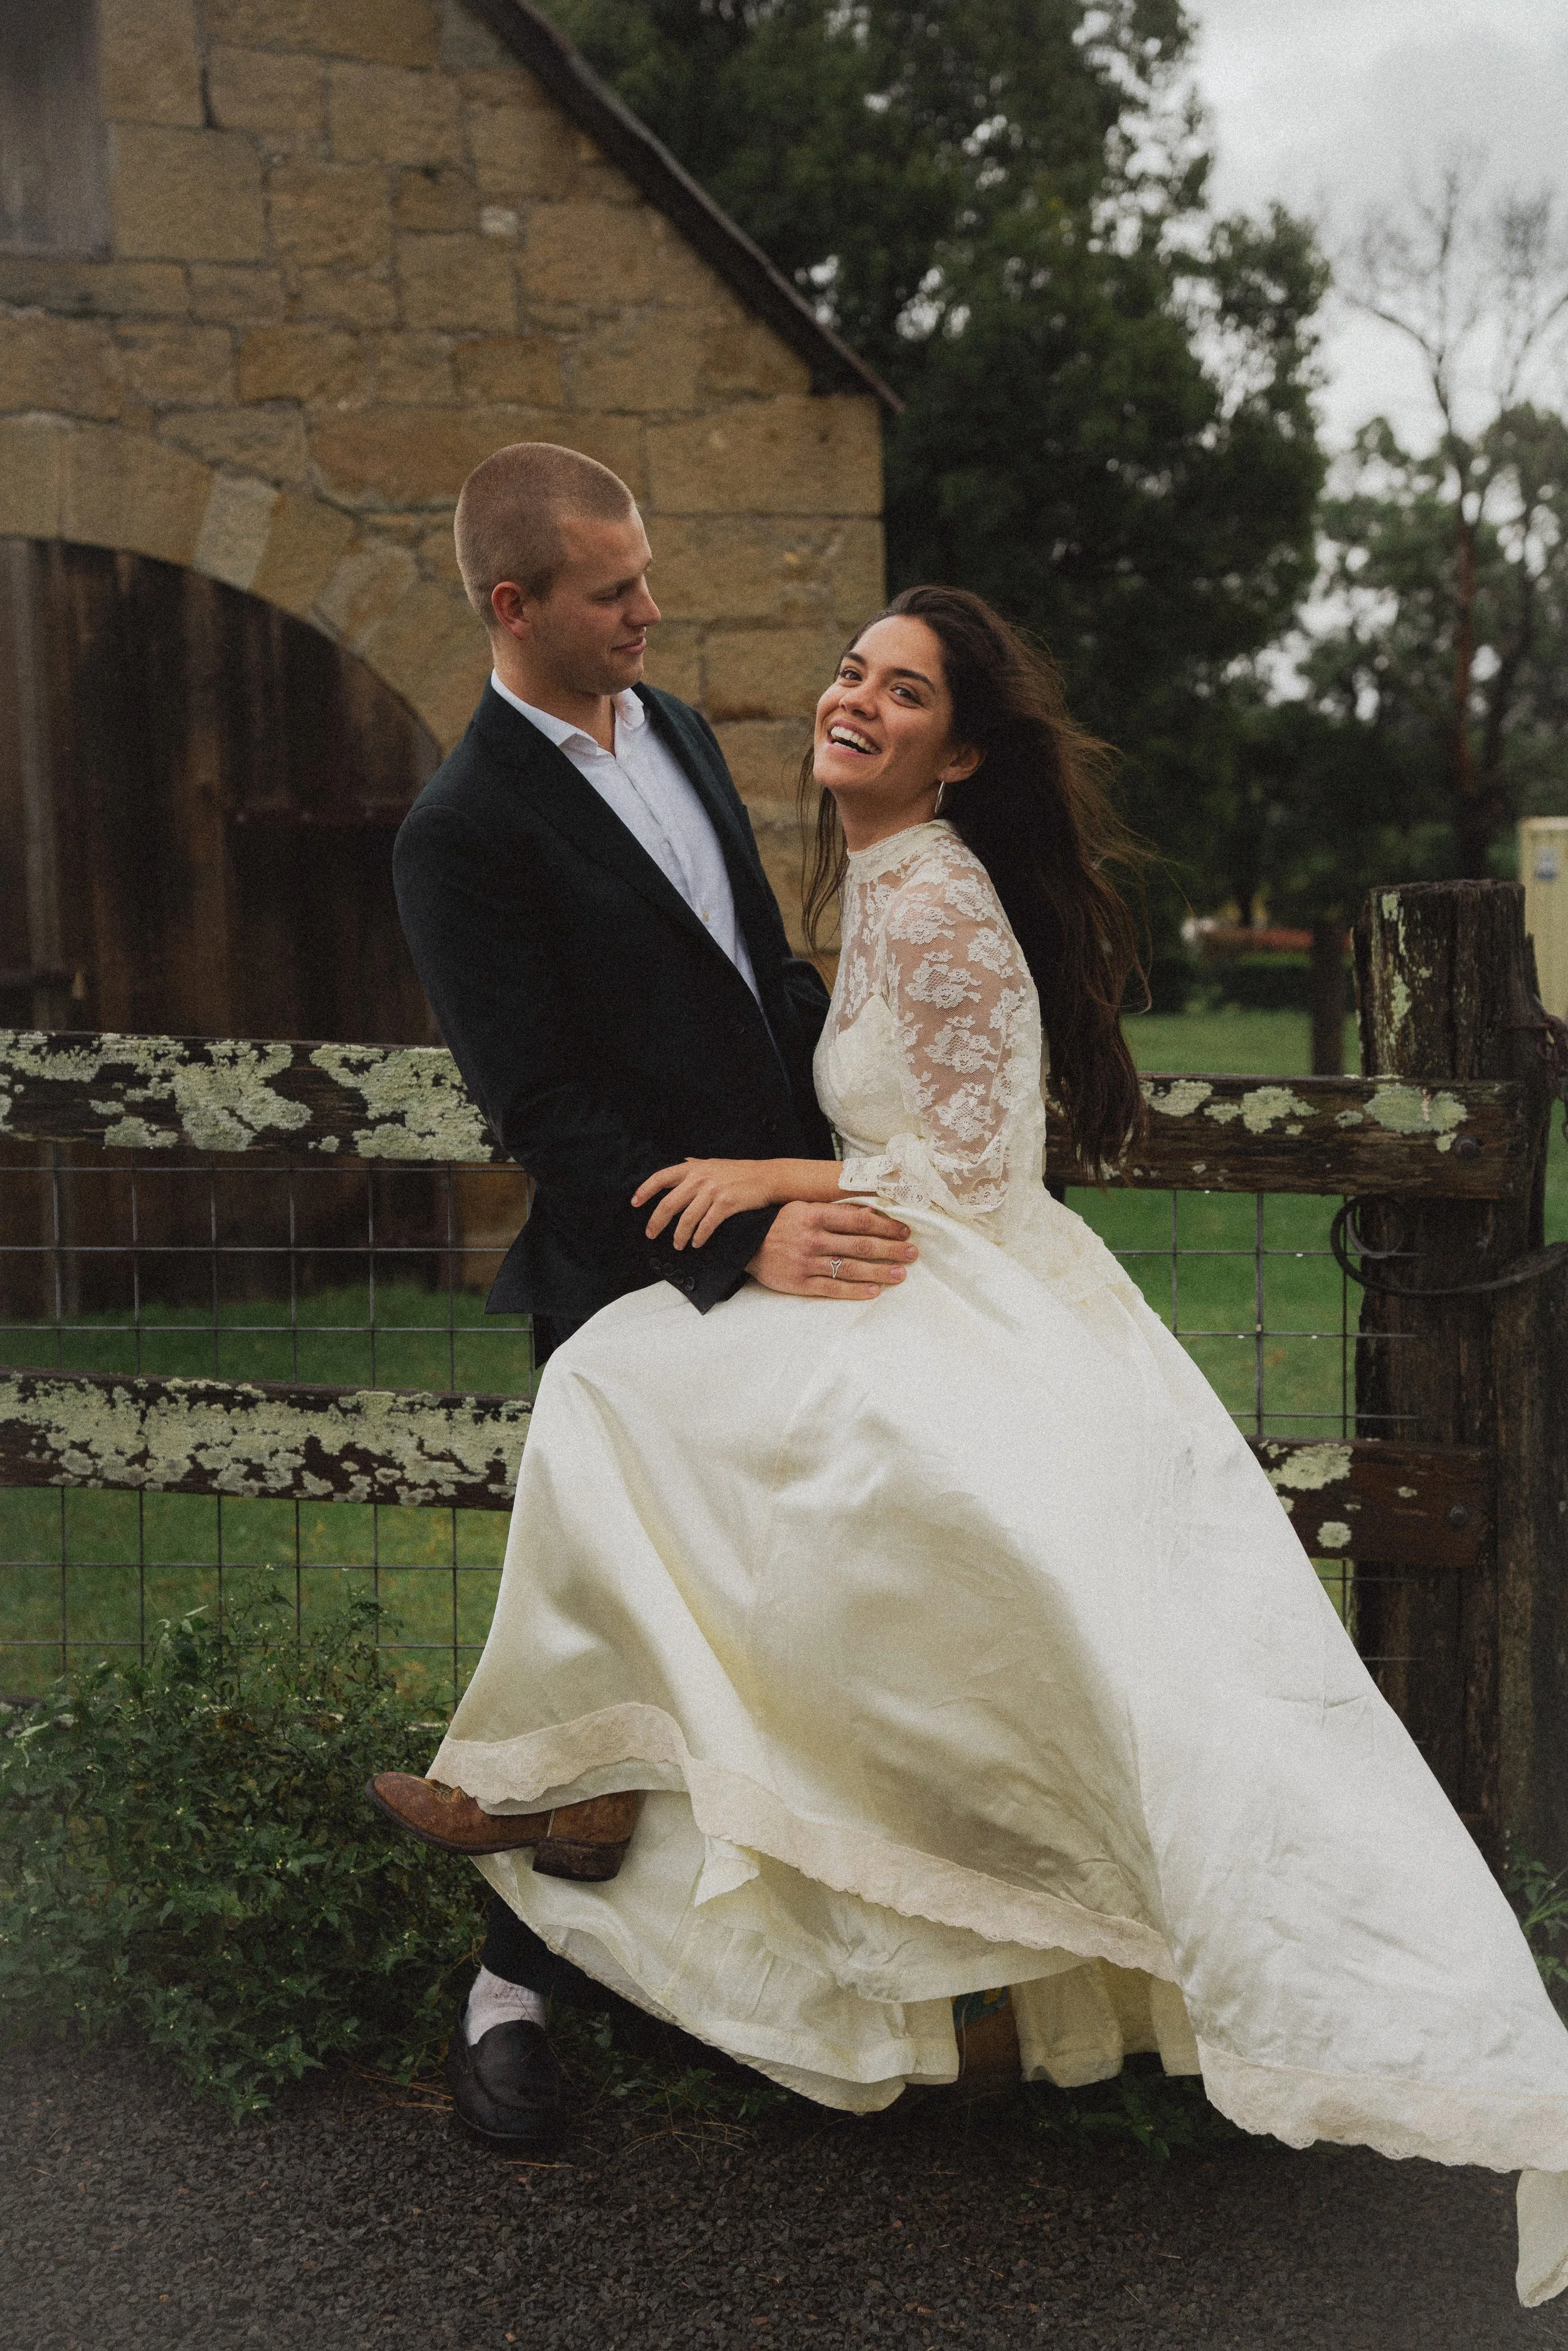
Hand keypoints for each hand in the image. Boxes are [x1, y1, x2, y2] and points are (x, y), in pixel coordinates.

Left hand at [633, 1157, 780, 1249]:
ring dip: (679, 1235)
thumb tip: (682, 1163)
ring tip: (678, 1245)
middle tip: (651, 1234)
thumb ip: (696, 1165)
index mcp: (693, 1168)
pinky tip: (696, 1243)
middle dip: (657, 1222)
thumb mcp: (714, 1164)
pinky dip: (699, 1236)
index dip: (645, 1190)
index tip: (634, 1202)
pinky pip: (707, 1224)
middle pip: (669, 1203)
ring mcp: (713, 1191)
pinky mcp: (727, 1203)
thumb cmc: (739, 1172)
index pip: (661, 1177)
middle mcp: (700, 1178)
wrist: (766, 1177)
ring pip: (687, 1218)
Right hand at [745, 1199, 916, 1300]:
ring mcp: (806, 1262)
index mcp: (815, 1214)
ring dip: (879, 1271)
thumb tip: (871, 1212)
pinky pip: (832, 1288)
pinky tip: (874, 1292)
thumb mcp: (804, 1206)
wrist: (742, 1243)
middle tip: (912, 1253)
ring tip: (901, 1274)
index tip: (905, 1230)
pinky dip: (855, 1291)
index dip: (886, 1225)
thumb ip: (836, 1209)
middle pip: (861, 1245)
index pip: (859, 1220)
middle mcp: (813, 1238)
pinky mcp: (799, 1283)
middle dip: (891, 1249)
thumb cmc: (779, 1222)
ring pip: (850, 1268)